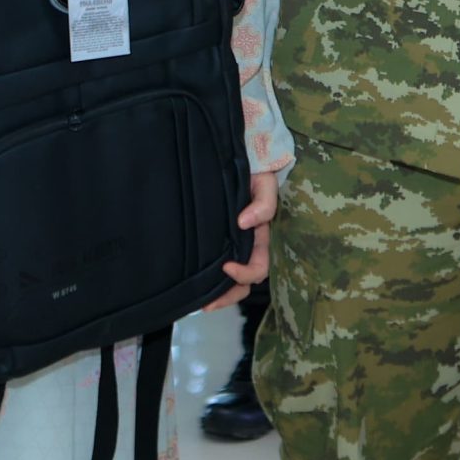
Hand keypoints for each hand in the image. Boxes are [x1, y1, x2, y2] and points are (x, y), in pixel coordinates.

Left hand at [205, 170, 280, 310]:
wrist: (246, 154)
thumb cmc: (258, 170)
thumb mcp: (266, 183)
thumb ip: (263, 203)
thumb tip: (245, 222)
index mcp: (263, 236)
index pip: (259, 266)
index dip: (245, 273)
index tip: (226, 267)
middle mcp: (250, 244)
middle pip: (245, 282)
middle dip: (228, 295)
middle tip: (207, 304)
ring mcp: (234, 243)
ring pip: (231, 279)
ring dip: (218, 293)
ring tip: (198, 303)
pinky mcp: (218, 239)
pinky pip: (215, 264)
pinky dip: (208, 279)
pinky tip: (194, 284)